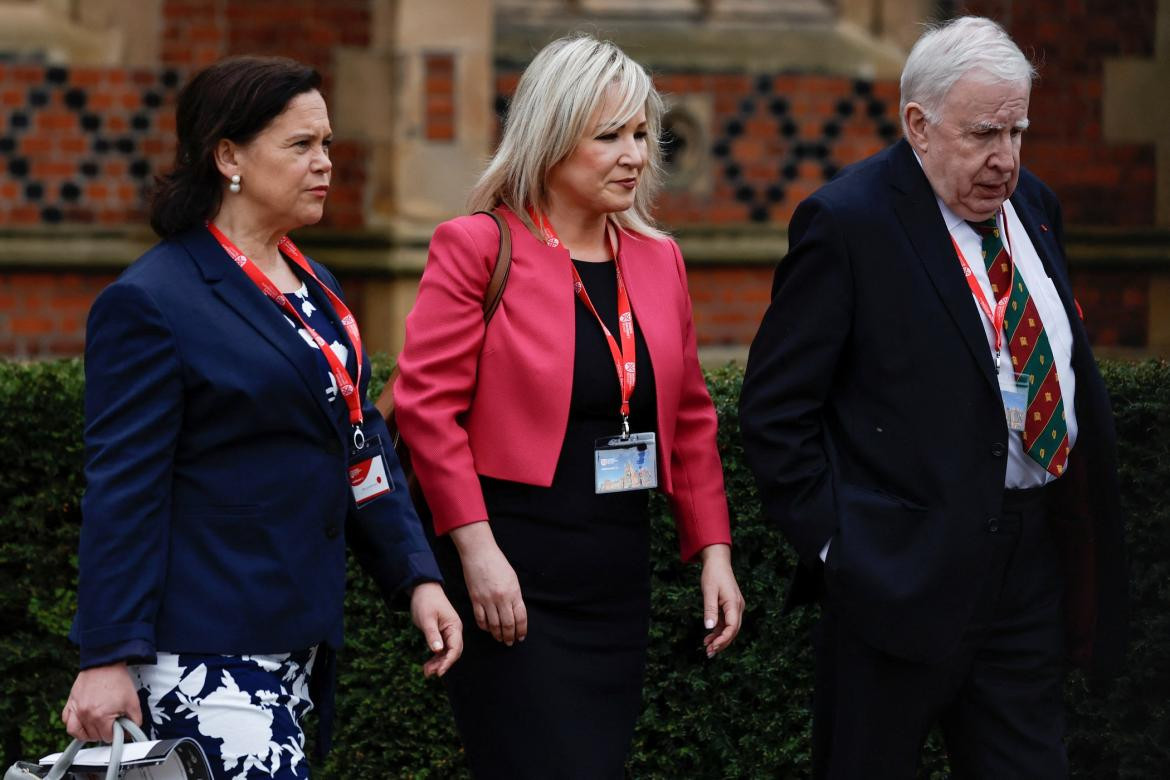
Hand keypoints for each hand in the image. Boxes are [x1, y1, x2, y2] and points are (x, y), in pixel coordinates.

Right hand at [61, 662, 142, 741]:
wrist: (105, 663)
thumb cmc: (118, 680)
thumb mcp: (133, 701)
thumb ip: (135, 720)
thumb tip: (131, 732)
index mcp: (101, 716)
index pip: (108, 737)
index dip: (117, 734)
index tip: (120, 728)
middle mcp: (86, 714)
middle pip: (94, 736)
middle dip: (104, 732)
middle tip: (111, 724)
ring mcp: (76, 709)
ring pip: (77, 733)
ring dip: (88, 734)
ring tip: (97, 728)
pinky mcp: (70, 703)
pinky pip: (67, 721)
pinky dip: (74, 725)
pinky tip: (83, 722)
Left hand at [410, 581, 463, 677]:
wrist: (423, 590)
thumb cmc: (426, 602)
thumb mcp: (427, 619)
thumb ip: (432, 634)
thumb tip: (437, 650)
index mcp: (454, 626)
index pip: (455, 648)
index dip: (448, 662)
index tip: (439, 672)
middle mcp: (454, 631)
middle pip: (453, 652)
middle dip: (443, 664)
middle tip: (429, 673)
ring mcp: (449, 633)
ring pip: (447, 652)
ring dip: (438, 663)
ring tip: (426, 672)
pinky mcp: (442, 634)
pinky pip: (441, 649)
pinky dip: (435, 657)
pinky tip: (428, 665)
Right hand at [450, 521, 527, 644]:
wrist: (480, 553)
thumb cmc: (498, 563)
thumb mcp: (513, 579)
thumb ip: (515, 596)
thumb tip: (516, 612)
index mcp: (514, 593)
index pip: (520, 618)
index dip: (521, 630)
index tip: (521, 637)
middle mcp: (501, 598)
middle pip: (507, 624)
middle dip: (510, 636)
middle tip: (510, 642)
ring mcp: (487, 600)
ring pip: (494, 625)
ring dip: (498, 634)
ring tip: (500, 639)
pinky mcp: (475, 599)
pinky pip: (480, 619)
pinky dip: (484, 627)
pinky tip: (488, 629)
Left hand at [699, 544, 743, 657]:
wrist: (717, 562)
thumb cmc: (713, 574)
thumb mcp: (709, 591)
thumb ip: (709, 609)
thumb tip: (709, 628)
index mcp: (734, 604)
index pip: (732, 627)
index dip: (724, 639)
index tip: (713, 647)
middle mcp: (738, 607)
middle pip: (733, 631)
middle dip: (722, 643)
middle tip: (709, 653)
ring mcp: (735, 608)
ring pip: (730, 628)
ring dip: (720, 639)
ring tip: (707, 648)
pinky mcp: (730, 607)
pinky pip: (726, 623)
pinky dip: (718, 631)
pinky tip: (708, 638)